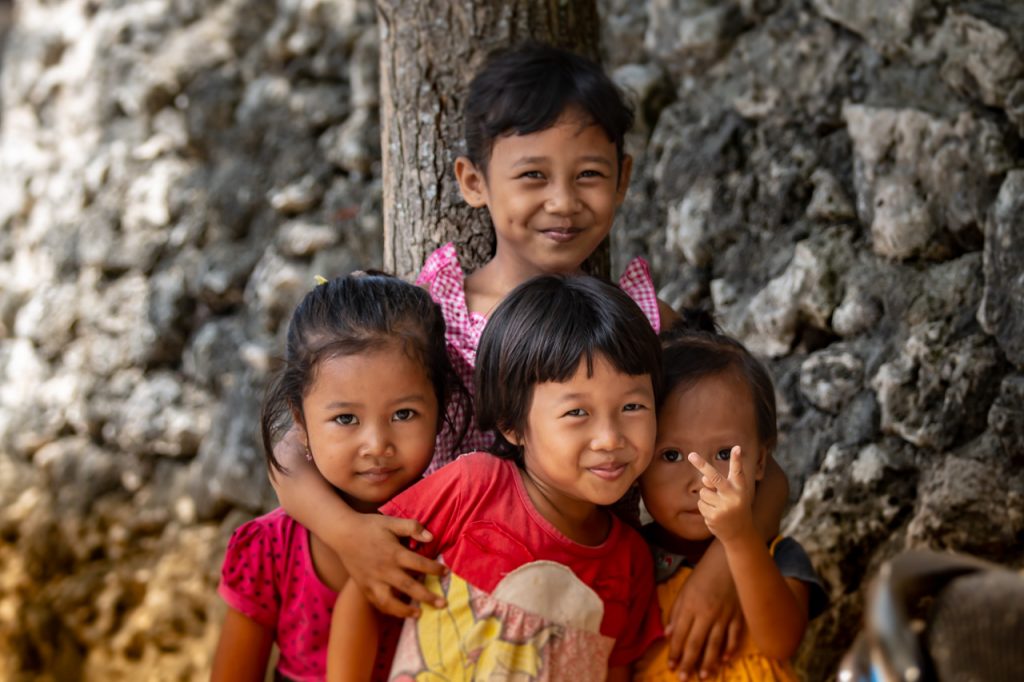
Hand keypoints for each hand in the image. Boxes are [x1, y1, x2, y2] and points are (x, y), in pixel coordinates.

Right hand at [341, 514, 447, 618]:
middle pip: (409, 586)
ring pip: (390, 601)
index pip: (419, 564)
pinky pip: (377, 603)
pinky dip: (389, 610)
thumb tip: (431, 537)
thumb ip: (412, 527)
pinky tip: (400, 612)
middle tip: (443, 604)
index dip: (434, 569)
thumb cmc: (370, 526)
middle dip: (427, 596)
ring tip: (419, 614)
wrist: (342, 533)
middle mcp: (384, 570)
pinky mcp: (364, 587)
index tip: (446, 572)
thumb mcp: (392, 522)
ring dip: (406, 610)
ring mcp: (373, 581)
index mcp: (394, 553)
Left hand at [665, 555, 744, 679]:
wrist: (730, 558)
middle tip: (683, 678)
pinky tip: (725, 660)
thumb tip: (669, 634)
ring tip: (703, 676)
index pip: (681, 634)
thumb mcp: (685, 589)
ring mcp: (724, 615)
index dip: (675, 652)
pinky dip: (730, 648)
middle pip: (696, 643)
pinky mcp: (738, 614)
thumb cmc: (704, 573)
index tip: (671, 666)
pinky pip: (734, 636)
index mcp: (690, 606)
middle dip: (689, 662)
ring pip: (715, 644)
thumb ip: (677, 611)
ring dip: (709, 662)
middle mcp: (706, 613)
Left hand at [687, 446, 755, 543]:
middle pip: (714, 477)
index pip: (738, 471)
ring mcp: (723, 507)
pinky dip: (705, 508)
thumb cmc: (735, 507)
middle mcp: (733, 496)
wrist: (740, 533)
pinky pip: (700, 504)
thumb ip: (719, 484)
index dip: (737, 460)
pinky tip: (715, 514)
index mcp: (740, 488)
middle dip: (702, 465)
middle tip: (691, 455)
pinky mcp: (714, 516)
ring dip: (707, 497)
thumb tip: (703, 478)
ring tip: (718, 506)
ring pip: (704, 492)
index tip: (736, 448)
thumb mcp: (732, 494)